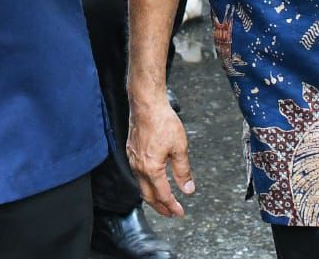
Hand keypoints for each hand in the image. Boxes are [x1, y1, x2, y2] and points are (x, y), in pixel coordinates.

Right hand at [127, 89, 196, 217]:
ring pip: (141, 186)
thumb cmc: (162, 121)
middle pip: (148, 195)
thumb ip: (183, 171)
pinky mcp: (131, 151)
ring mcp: (133, 159)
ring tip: (162, 200)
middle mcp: (139, 167)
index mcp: (152, 168)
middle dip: (160, 207)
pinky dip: (145, 183)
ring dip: (152, 196)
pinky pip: (137, 174)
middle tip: (170, 213)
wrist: (146, 104)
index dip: (172, 206)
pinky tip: (152, 180)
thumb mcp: (180, 148)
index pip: (163, 195)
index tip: (180, 212)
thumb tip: (187, 189)